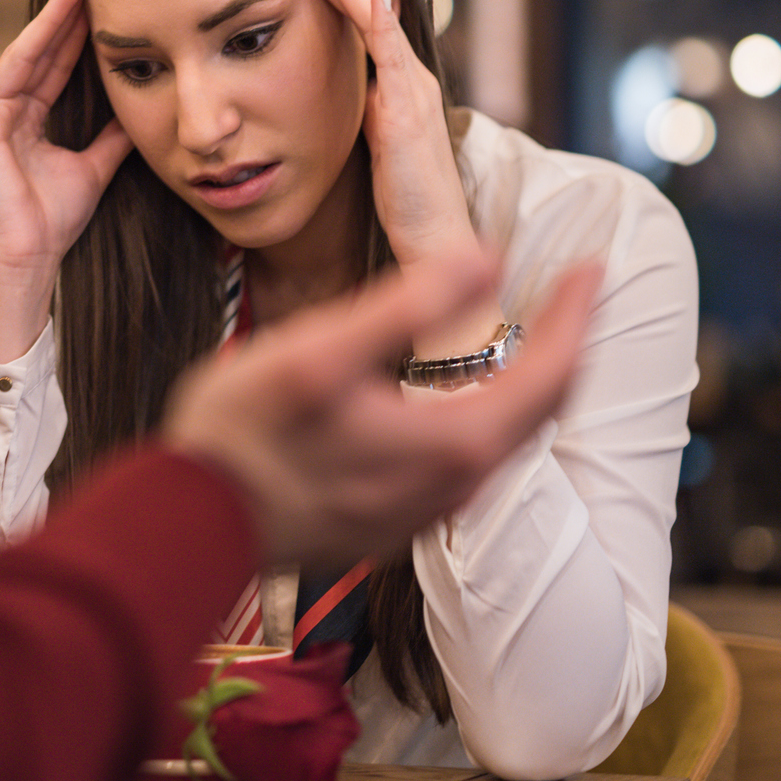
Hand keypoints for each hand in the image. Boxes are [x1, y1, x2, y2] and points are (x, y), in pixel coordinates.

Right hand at [0, 0, 132, 360]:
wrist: (27, 259)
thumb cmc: (52, 222)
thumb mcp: (94, 169)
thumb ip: (111, 138)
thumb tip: (138, 107)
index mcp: (32, 119)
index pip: (60, 64)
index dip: (80, 32)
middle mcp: (9, 111)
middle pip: (42, 52)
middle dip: (66, 15)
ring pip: (20, 56)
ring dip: (42, 20)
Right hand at [161, 245, 597, 565]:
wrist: (188, 525)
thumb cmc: (244, 431)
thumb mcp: (319, 351)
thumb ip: (406, 304)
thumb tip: (488, 256)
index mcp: (451, 444)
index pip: (549, 373)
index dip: (575, 313)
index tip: (592, 264)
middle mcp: (452, 488)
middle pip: (538, 411)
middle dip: (565, 343)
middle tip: (576, 287)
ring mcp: (422, 512)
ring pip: (504, 441)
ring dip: (528, 381)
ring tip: (532, 330)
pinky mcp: (391, 521)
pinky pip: (467, 464)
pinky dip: (489, 414)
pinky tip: (462, 393)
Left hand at [300, 0, 471, 266]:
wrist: (434, 237)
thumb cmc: (407, 200)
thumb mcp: (379, 148)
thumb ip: (366, 115)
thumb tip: (342, 97)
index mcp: (402, 88)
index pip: (373, 29)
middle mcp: (412, 80)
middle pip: (376, 15)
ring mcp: (413, 91)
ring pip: (380, 23)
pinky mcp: (407, 110)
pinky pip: (392, 55)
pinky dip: (382, 21)